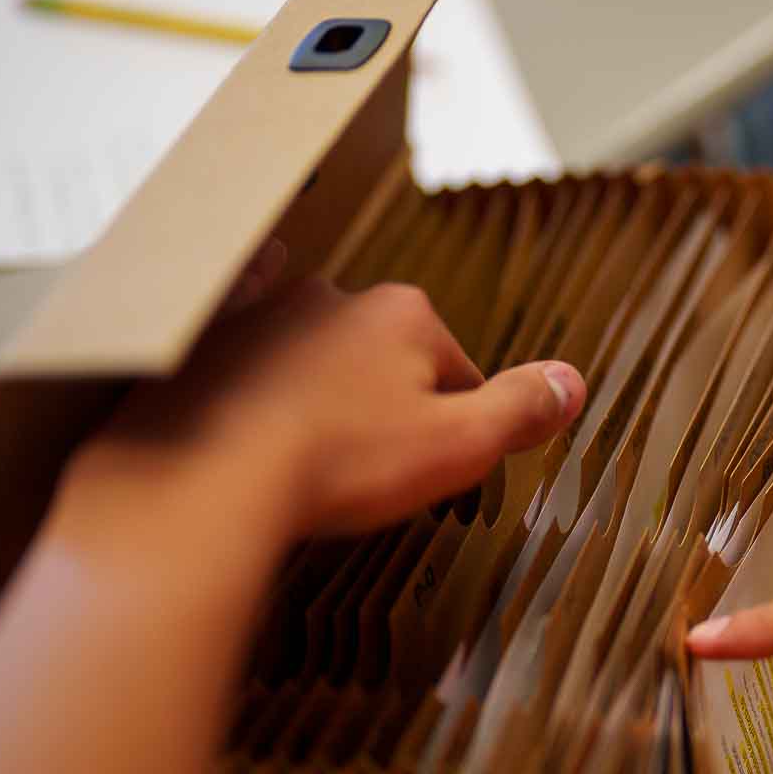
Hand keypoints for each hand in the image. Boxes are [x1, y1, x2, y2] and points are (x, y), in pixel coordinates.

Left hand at [59, 242, 584, 545]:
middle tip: (367, 473)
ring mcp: (259, 312)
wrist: (204, 479)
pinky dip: (247, 373)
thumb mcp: (456, 448)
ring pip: (313, 354)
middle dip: (384, 403)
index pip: (456, 371)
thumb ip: (519, 411)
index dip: (453, 428)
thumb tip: (573, 383)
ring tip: (306, 460)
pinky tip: (246, 404)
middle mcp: (333, 295)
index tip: (433, 473)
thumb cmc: (337, 466)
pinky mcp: (199, 341)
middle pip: (384, 356)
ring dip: (319, 392)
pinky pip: (237, 352)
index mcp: (405, 314)